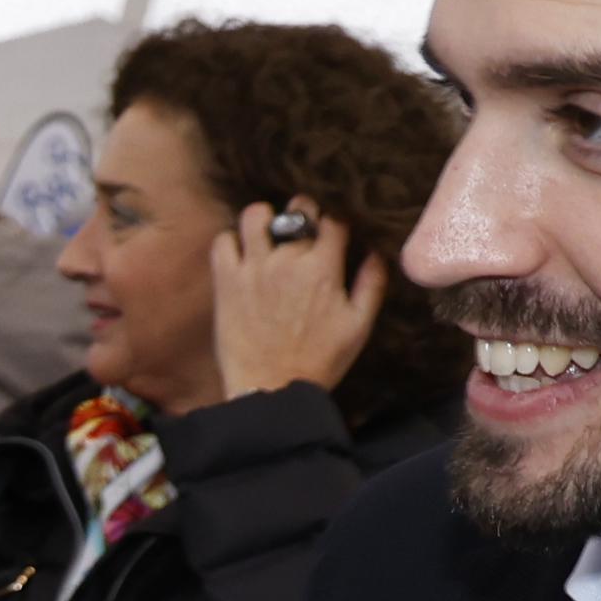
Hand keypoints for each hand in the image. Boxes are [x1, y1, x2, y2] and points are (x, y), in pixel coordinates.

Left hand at [208, 201, 381, 400]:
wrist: (271, 388)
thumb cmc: (320, 360)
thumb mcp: (359, 325)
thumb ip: (373, 283)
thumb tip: (378, 251)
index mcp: (323, 267)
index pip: (334, 218)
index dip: (336, 218)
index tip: (333, 227)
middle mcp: (286, 260)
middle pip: (297, 211)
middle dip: (304, 214)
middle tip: (303, 229)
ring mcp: (252, 268)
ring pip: (255, 216)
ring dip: (264, 218)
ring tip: (269, 232)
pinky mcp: (225, 281)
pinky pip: (222, 241)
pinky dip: (230, 240)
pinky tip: (241, 252)